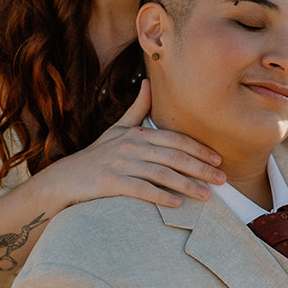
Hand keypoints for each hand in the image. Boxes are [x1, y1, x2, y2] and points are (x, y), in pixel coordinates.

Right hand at [56, 81, 225, 207]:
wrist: (65, 178)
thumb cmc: (96, 155)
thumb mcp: (117, 129)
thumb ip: (136, 109)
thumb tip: (148, 82)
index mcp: (137, 134)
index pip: (175, 139)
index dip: (198, 149)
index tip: (217, 160)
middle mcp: (131, 146)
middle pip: (174, 156)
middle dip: (201, 168)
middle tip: (223, 179)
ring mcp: (121, 164)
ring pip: (161, 173)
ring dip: (186, 185)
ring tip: (206, 196)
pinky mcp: (110, 182)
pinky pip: (140, 189)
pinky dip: (159, 196)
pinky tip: (176, 205)